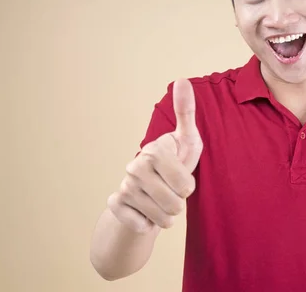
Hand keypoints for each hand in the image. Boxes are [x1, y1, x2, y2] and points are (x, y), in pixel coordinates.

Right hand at [108, 79, 202, 232]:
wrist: (150, 192)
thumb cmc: (175, 164)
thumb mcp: (187, 140)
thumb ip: (186, 113)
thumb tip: (183, 79)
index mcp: (154, 150)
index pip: (185, 184)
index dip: (189, 187)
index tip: (183, 179)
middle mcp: (135, 166)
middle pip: (174, 203)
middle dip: (180, 204)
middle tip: (173, 193)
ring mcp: (124, 186)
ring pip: (161, 218)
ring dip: (167, 216)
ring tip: (162, 202)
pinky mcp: (116, 205)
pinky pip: (142, 225)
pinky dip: (149, 225)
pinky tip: (146, 212)